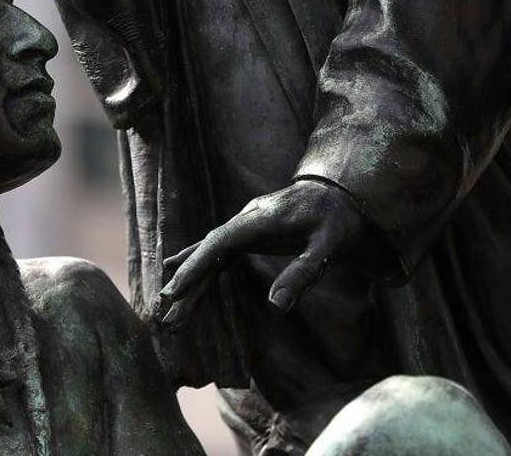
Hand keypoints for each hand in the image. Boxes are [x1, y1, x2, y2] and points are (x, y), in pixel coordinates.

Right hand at [154, 179, 366, 328]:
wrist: (342, 193)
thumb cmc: (338, 220)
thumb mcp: (329, 247)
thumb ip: (303, 273)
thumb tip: (276, 307)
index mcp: (262, 219)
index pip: (220, 243)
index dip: (195, 267)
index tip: (176, 291)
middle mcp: (247, 218)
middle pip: (209, 252)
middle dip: (188, 284)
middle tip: (168, 318)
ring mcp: (246, 224)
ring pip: (210, 253)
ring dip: (191, 280)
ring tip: (170, 310)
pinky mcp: (249, 231)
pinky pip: (219, 250)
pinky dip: (198, 264)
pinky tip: (175, 269)